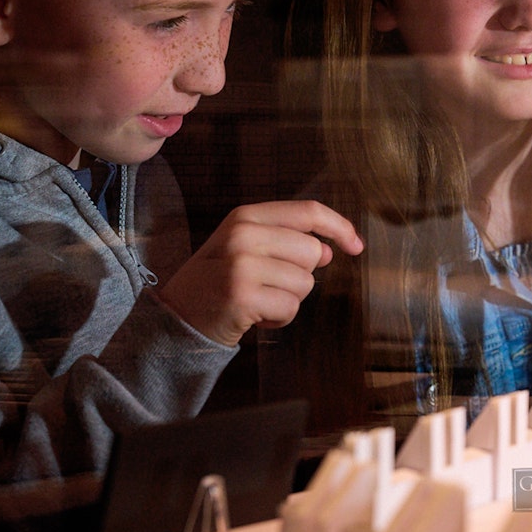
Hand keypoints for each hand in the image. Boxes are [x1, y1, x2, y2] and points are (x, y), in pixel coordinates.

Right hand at [158, 200, 363, 345]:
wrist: (175, 318)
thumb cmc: (217, 281)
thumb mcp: (246, 249)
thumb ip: (287, 242)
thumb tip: (329, 250)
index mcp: (246, 216)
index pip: (309, 212)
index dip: (340, 227)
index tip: (356, 245)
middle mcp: (243, 235)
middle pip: (313, 252)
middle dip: (301, 275)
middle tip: (268, 284)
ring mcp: (241, 266)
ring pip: (305, 283)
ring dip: (288, 299)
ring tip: (257, 299)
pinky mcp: (242, 297)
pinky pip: (291, 308)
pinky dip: (280, 319)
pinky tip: (255, 317)